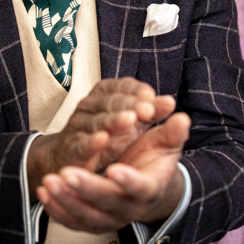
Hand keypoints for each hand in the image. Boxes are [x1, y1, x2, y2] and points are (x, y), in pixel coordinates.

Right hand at [27, 78, 173, 199]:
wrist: (75, 157)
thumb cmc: (110, 135)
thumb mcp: (134, 122)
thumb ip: (152, 111)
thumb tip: (170, 102)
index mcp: (104, 94)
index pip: (120, 86)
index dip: (135, 90)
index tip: (151, 96)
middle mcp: (89, 105)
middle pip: (110, 101)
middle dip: (129, 104)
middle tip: (148, 109)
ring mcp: (79, 125)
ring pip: (97, 120)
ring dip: (113, 120)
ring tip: (130, 120)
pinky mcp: (73, 148)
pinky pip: (82, 143)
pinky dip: (91, 141)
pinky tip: (103, 139)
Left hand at [36, 111, 190, 232]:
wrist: (145, 187)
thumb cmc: (153, 160)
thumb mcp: (165, 144)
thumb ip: (172, 131)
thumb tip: (181, 116)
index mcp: (148, 187)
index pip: (140, 188)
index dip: (129, 180)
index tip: (114, 169)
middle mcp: (129, 206)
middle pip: (108, 201)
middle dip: (87, 188)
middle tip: (67, 173)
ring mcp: (109, 216)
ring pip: (86, 214)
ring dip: (66, 199)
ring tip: (49, 181)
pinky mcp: (91, 220)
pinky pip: (72, 220)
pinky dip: (56, 209)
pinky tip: (44, 193)